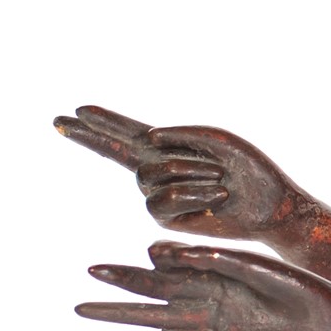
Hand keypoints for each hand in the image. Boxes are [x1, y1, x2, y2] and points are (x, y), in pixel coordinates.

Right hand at [56, 104, 302, 236]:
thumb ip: (183, 132)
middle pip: (115, 150)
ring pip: (151, 175)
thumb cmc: (250, 172)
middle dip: (90, 134)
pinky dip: (193, 194)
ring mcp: (160, 195)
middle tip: (60, 118)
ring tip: (220, 179)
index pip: (130, 134)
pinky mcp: (167, 218)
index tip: (75, 112)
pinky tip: (217, 197)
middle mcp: (159, 171)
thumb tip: (147, 137)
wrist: (269, 208)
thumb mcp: (220, 141)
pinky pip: (164, 199)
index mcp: (171, 149)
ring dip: (190, 172)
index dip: (103, 123)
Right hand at [77, 241, 330, 330]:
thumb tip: (176, 251)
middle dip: (120, 287)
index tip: (104, 264)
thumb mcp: (265, 272)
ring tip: (88, 310)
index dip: (136, 266)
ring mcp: (214, 326)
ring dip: (125, 317)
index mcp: (223, 271)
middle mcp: (213, 298)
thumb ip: (222, 262)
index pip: (170, 267)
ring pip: (160, 320)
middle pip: (156, 292)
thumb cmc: (310, 293)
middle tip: (84, 281)